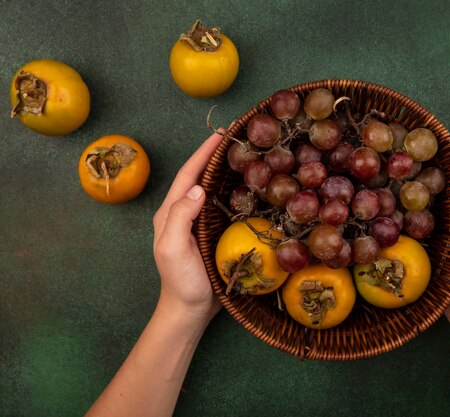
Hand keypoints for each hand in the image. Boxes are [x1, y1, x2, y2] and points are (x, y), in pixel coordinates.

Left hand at [152, 131, 224, 321]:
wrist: (189, 309)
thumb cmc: (180, 281)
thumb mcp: (173, 250)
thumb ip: (179, 218)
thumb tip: (198, 189)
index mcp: (170, 212)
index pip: (187, 175)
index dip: (202, 153)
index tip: (220, 134)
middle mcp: (182, 213)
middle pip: (198, 176)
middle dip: (214, 155)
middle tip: (236, 138)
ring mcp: (197, 223)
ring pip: (210, 188)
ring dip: (223, 170)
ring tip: (243, 155)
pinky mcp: (210, 233)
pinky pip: (221, 204)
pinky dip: (231, 190)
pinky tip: (246, 187)